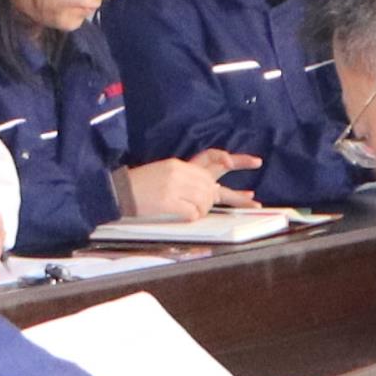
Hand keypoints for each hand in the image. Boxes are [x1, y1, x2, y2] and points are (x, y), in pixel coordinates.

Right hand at [122, 153, 256, 220]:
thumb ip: (189, 179)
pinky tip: (184, 215)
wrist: (119, 191)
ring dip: (202, 211)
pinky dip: (191, 216)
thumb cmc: (141, 185)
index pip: (213, 158)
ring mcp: (175, 186)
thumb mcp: (166, 173)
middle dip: (236, 197)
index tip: (255, 163)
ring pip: (205, 201)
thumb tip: (211, 192)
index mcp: (181, 164)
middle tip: (254, 203)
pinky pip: (192, 213)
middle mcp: (181, 172)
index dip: (236, 160)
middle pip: (214, 185)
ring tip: (192, 212)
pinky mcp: (169, 201)